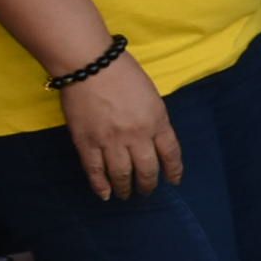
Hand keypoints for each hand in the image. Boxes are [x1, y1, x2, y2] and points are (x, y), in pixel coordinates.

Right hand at [60, 52, 180, 201]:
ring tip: (127, 194)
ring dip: (126, 187)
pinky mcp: (86, 143)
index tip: (174, 180)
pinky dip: (101, 185)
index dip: (174, 170)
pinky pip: (95, 171)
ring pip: (122, 174)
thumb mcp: (152, 96)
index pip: (171, 153)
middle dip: (149, 183)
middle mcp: (137, 135)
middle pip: (147, 168)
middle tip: (147, 191)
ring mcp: (111, 141)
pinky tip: (106, 194)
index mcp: (157, 121)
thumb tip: (154, 140)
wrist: (91, 66)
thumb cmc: (124, 74)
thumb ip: (155, 120)